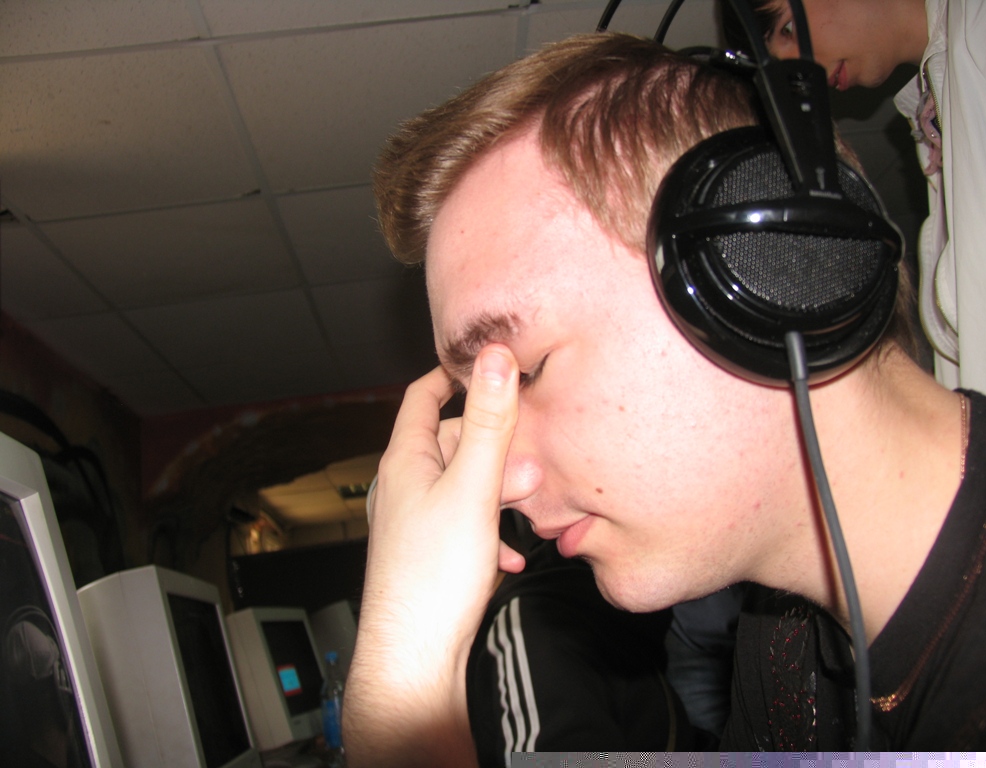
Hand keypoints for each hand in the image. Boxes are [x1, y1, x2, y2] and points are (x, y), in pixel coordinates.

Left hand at [344, 344, 521, 767]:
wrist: (416, 660)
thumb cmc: (435, 577)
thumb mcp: (472, 489)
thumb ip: (488, 425)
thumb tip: (496, 359)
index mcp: (405, 461)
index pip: (422, 396)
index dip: (453, 374)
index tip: (486, 364)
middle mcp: (404, 487)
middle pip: (452, 443)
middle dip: (494, 446)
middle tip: (531, 460)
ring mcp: (415, 523)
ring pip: (464, 486)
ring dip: (498, 491)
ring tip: (529, 509)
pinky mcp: (430, 556)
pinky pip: (466, 526)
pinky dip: (492, 531)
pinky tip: (513, 554)